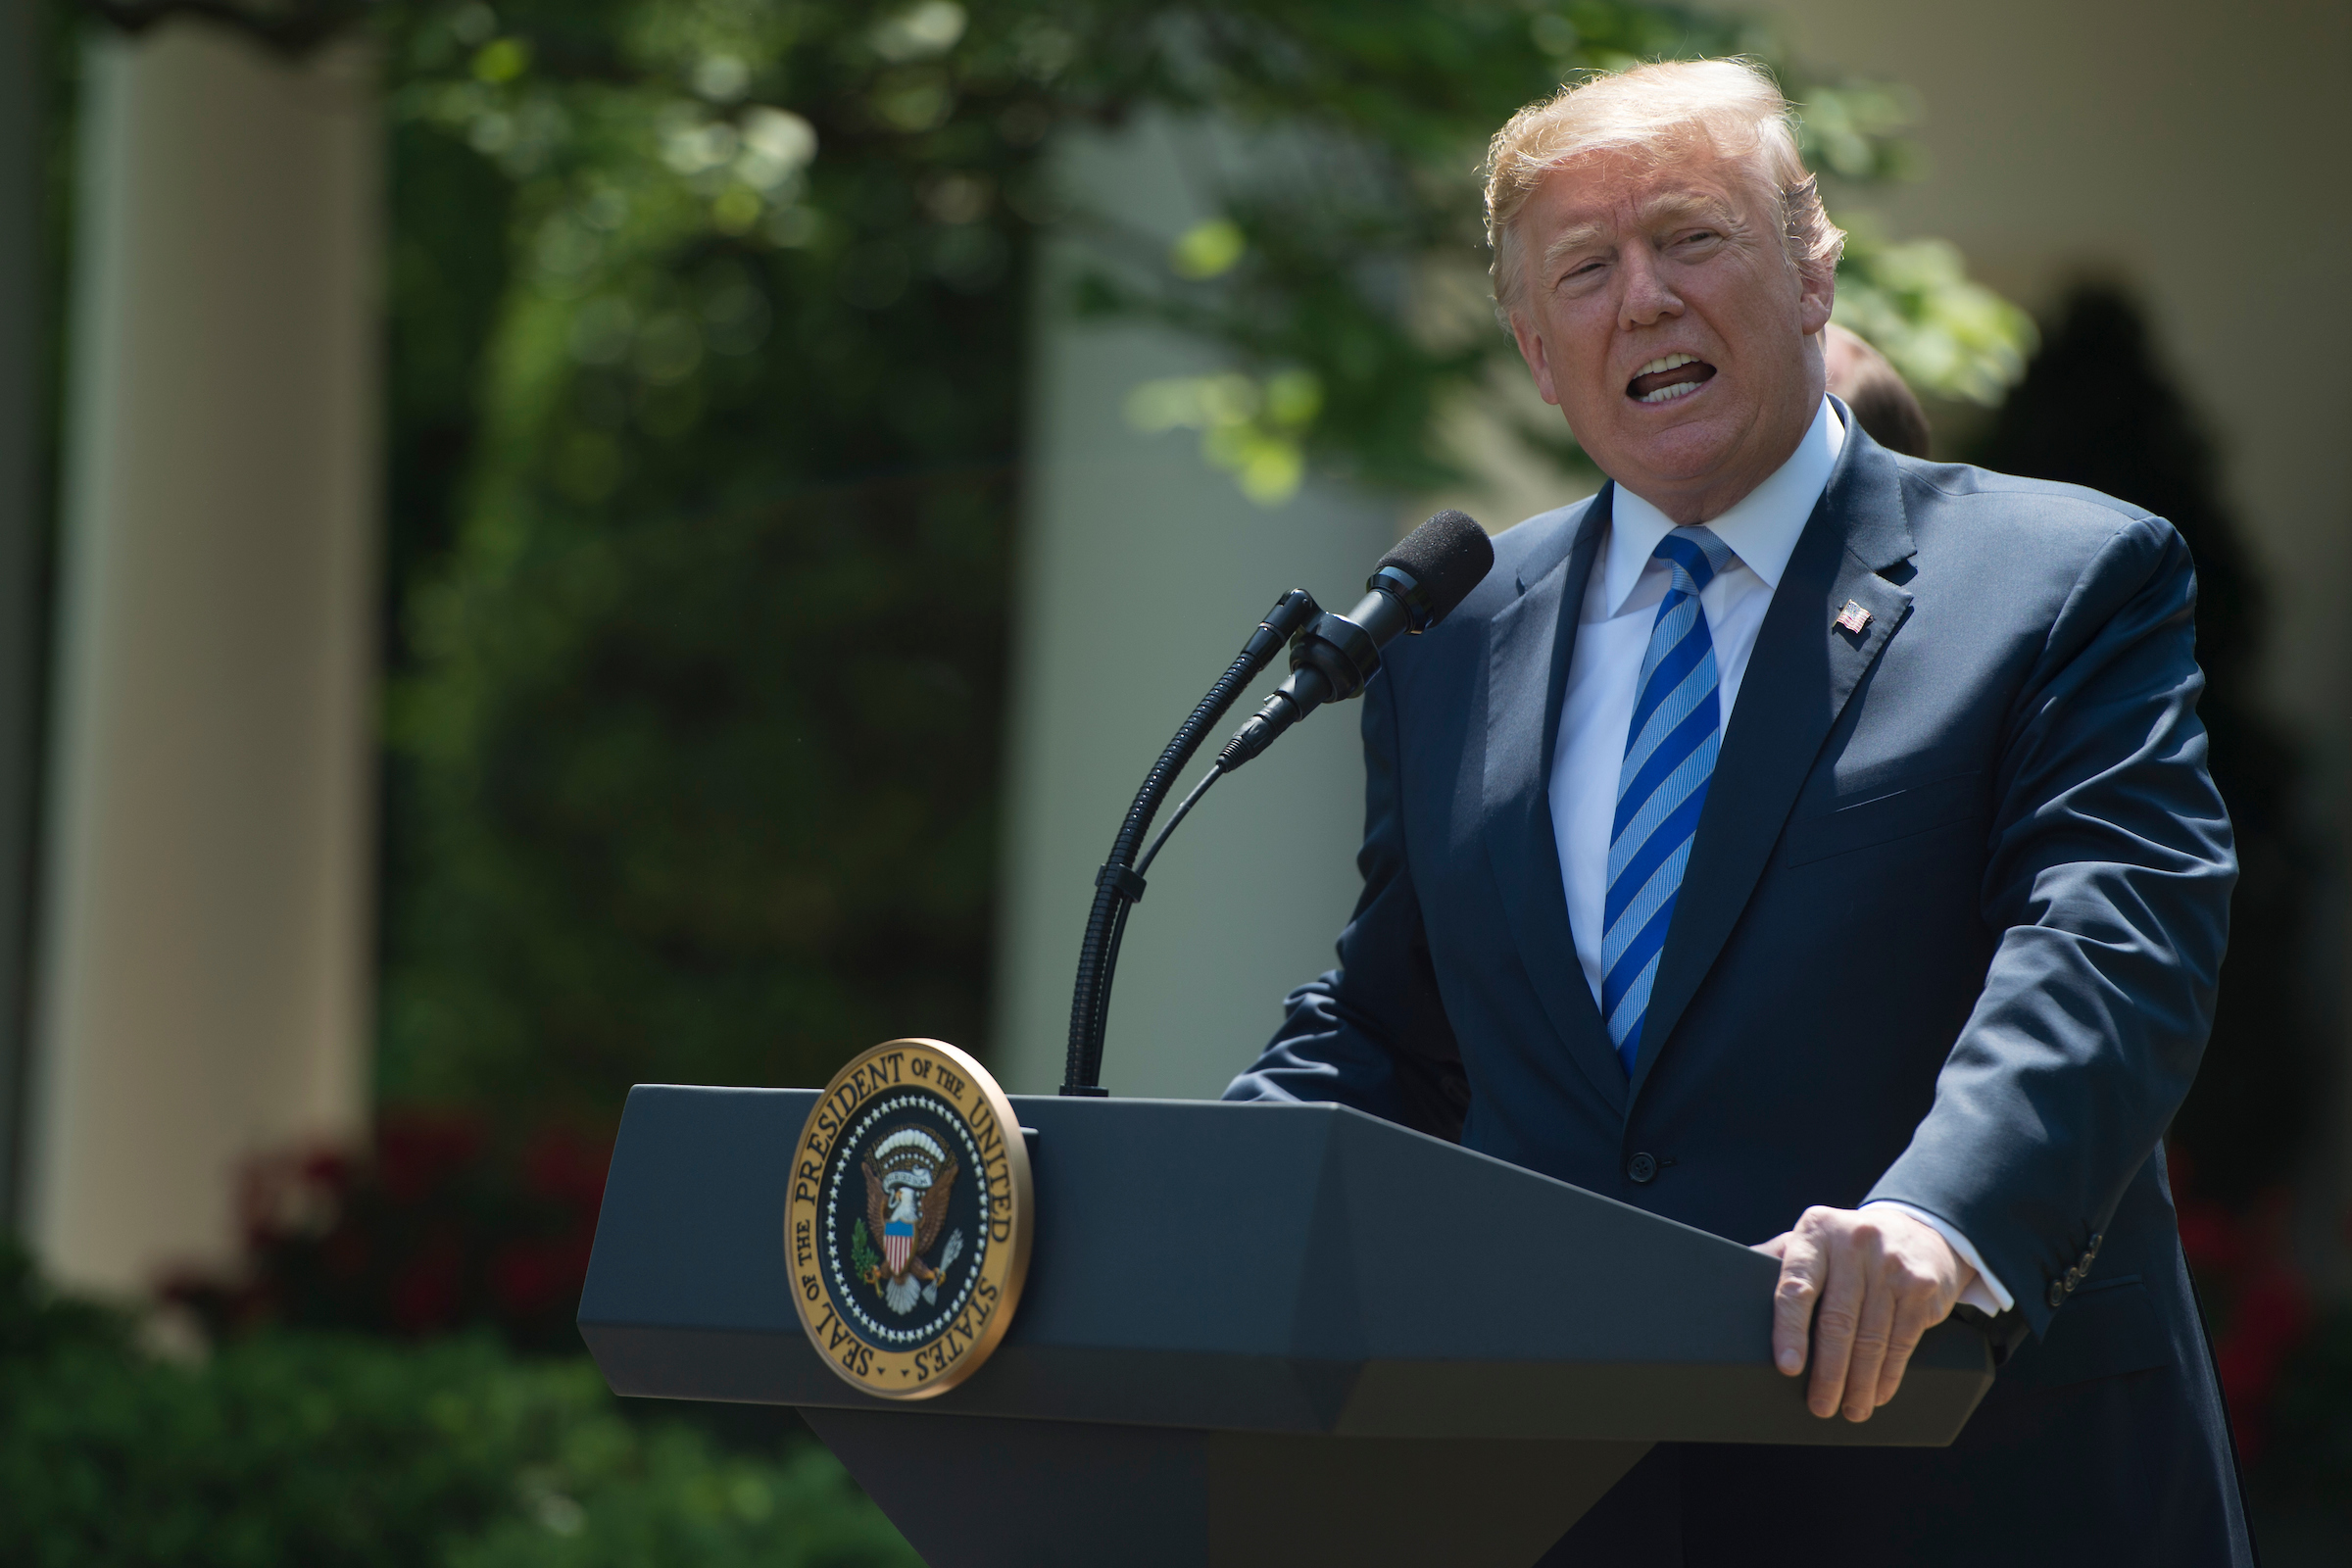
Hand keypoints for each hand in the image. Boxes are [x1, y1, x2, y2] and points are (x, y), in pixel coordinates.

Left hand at [1754, 1206, 1974, 1421]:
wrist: (1918, 1229)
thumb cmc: (1848, 1247)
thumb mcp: (1813, 1241)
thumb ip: (1778, 1260)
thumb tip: (1725, 1289)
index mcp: (1816, 1232)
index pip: (1796, 1286)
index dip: (1789, 1330)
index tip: (1788, 1368)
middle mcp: (1854, 1242)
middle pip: (1837, 1321)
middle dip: (1828, 1372)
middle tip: (1820, 1406)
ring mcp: (1892, 1263)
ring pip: (1872, 1337)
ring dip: (1860, 1382)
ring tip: (1851, 1409)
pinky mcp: (1922, 1286)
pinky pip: (1902, 1340)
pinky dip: (1889, 1374)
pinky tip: (1879, 1392)